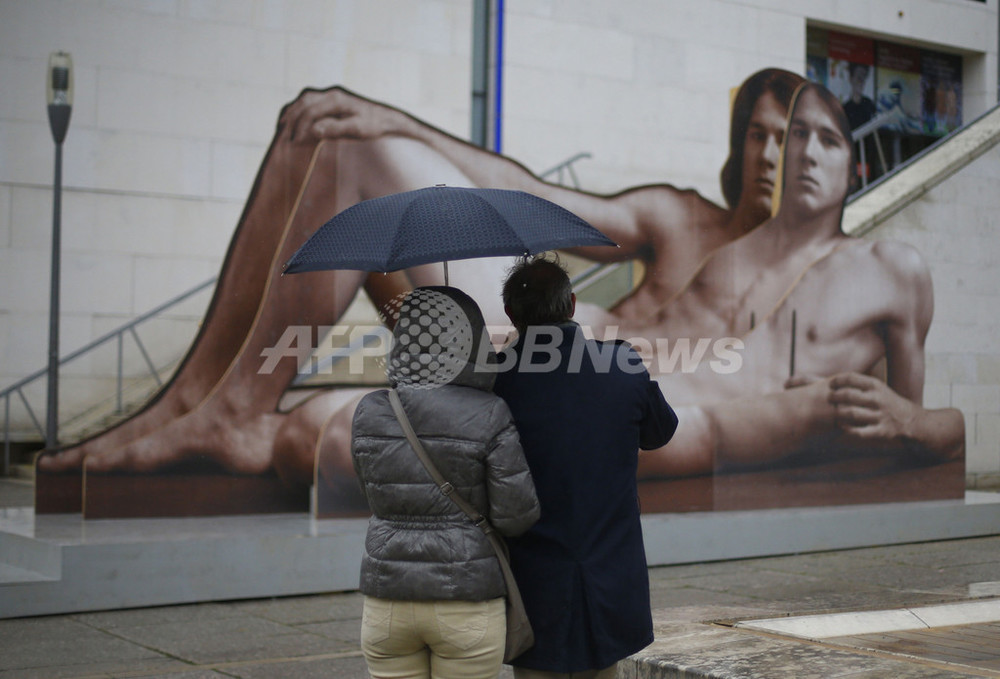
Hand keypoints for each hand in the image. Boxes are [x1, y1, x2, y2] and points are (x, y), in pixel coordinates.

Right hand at [280, 86, 403, 142]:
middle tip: (286, 139)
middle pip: (304, 103)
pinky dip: (299, 109)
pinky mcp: (332, 98)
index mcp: (336, 100)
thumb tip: (314, 130)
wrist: (386, 119)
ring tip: (283, 128)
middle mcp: (331, 93)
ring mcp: (331, 94)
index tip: (295, 143)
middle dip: (292, 120)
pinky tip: (294, 119)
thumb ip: (335, 129)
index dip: (300, 128)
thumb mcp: (357, 130)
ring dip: (293, 112)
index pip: (310, 112)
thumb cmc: (373, 126)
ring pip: (305, 99)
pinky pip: (309, 100)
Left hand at [826, 372, 917, 443]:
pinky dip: (848, 429)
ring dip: (838, 413)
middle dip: (834, 396)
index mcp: (876, 386)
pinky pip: (860, 432)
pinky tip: (841, 426)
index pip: (851, 378)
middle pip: (848, 395)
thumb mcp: (878, 387)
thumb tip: (834, 380)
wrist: (910, 419)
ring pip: (851, 413)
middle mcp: (878, 399)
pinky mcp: (881, 431)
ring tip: (833, 412)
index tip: (830, 384)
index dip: (837, 380)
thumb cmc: (887, 401)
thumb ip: (860, 383)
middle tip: (829, 398)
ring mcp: (879, 415)